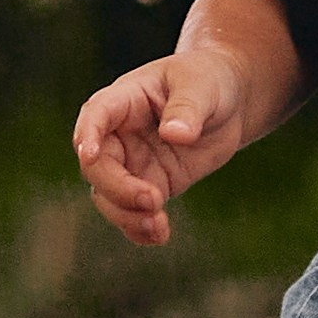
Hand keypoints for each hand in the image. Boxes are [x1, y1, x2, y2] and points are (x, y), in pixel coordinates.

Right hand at [72, 49, 250, 246]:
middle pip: (98, 166)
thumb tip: (174, 134)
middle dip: (118, 188)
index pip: (96, 114)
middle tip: (153, 201)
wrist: (229, 102)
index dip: (88, 134)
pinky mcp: (151, 184)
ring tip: (158, 227)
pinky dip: (141, 229)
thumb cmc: (209, 80)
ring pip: (109, 196)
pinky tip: (160, 236)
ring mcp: (133, 162)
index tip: (90, 154)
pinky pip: (134, 212)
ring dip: (127, 216)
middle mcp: (119, 134)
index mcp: (124, 99)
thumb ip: (187, 108)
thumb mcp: (202, 86)